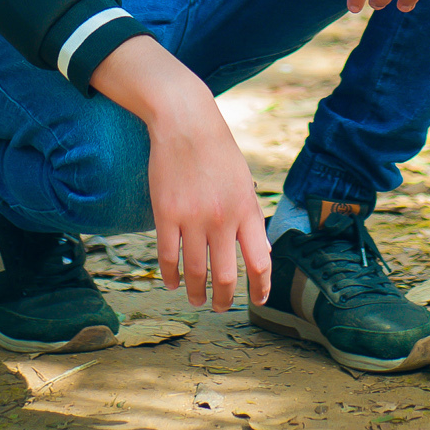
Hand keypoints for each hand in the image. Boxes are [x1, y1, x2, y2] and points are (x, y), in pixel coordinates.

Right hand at [90, 37, 270, 311]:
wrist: (187, 122)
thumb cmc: (219, 153)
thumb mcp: (245, 184)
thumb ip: (253, 219)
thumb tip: (263, 255)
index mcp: (247, 210)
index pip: (260, 262)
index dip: (261, 288)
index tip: (258, 301)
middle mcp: (222, 218)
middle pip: (227, 276)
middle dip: (224, 299)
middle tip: (220, 307)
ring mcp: (193, 218)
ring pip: (196, 272)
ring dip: (197, 293)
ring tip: (197, 300)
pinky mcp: (166, 214)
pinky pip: (168, 257)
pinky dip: (171, 276)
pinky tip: (173, 283)